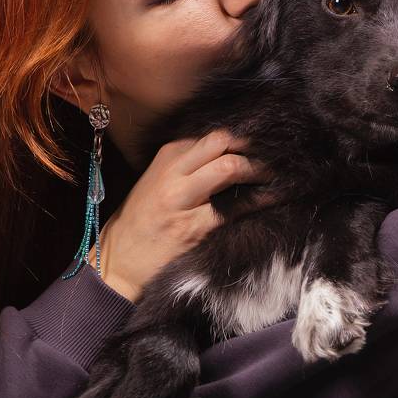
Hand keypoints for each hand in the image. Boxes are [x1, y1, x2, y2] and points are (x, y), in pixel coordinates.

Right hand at [99, 128, 273, 301]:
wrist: (118, 261)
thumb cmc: (142, 223)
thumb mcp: (159, 182)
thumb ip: (190, 167)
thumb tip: (233, 157)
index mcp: (167, 157)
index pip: (214, 136)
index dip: (245, 139)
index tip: (266, 145)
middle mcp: (173, 171)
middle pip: (223, 142)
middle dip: (255, 148)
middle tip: (278, 158)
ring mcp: (181, 198)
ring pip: (230, 167)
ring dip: (260, 170)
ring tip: (279, 176)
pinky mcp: (192, 226)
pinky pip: (234, 207)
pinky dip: (259, 201)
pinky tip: (274, 199)